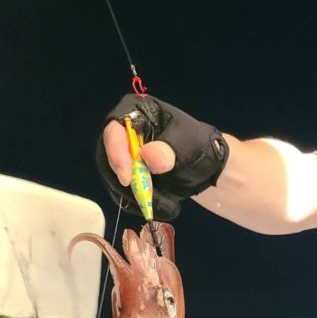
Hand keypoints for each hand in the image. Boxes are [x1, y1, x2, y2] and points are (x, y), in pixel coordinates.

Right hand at [96, 94, 228, 219]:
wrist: (208, 166)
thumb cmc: (200, 146)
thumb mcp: (190, 144)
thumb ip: (170, 148)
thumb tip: (148, 156)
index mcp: (136, 110)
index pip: (114, 128)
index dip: (116, 153)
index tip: (128, 178)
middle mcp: (123, 131)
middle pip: (108, 156)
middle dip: (126, 181)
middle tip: (145, 198)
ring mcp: (123, 155)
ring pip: (113, 178)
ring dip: (135, 197)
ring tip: (165, 205)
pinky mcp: (127, 175)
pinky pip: (123, 193)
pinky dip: (139, 204)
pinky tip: (162, 207)